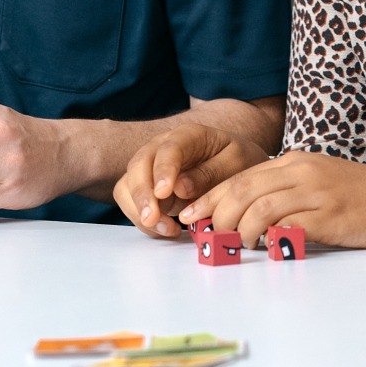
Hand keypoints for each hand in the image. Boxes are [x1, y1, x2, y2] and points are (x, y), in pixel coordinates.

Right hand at [113, 125, 268, 238]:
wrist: (236, 164)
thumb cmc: (237, 160)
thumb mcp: (236, 162)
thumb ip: (210, 173)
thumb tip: (179, 189)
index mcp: (188, 135)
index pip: (169, 149)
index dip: (163, 170)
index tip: (163, 192)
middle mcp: (163, 147)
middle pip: (138, 165)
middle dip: (141, 194)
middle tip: (152, 219)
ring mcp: (151, 168)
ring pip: (128, 185)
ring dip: (139, 211)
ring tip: (167, 230)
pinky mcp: (147, 189)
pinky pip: (132, 203)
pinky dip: (143, 221)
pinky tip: (167, 230)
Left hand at [183, 152, 365, 249]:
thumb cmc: (364, 197)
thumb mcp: (321, 183)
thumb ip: (288, 192)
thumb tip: (248, 216)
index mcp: (296, 161)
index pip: (241, 175)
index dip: (210, 196)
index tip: (191, 216)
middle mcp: (302, 170)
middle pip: (242, 187)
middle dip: (215, 213)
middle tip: (202, 236)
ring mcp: (316, 190)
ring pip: (258, 205)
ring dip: (237, 229)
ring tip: (233, 247)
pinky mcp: (330, 213)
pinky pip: (287, 223)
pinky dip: (267, 236)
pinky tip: (262, 248)